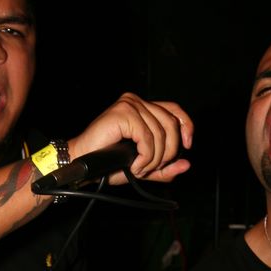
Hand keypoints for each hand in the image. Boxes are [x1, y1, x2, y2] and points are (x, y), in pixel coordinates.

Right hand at [68, 92, 193, 184]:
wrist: (82, 162)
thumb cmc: (107, 163)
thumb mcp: (144, 168)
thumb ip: (164, 168)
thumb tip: (186, 165)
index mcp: (143, 109)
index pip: (174, 110)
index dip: (186, 126)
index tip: (187, 146)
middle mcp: (137, 102)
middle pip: (170, 124)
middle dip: (167, 152)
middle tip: (152, 168)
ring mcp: (129, 104)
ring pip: (160, 133)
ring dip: (153, 159)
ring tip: (139, 169)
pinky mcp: (123, 112)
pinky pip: (147, 137)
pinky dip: (145, 157)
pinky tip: (135, 165)